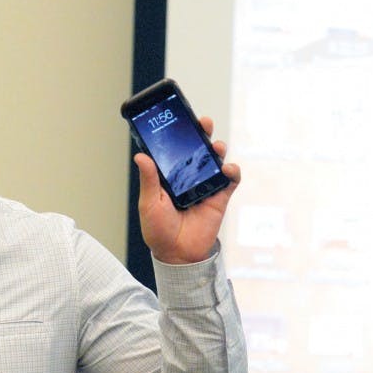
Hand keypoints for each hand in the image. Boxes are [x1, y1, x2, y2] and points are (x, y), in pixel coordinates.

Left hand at [133, 116, 240, 263]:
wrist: (177, 254)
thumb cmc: (158, 230)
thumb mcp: (149, 203)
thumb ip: (149, 180)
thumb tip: (140, 156)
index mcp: (169, 176)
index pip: (175, 150)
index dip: (179, 134)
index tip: (180, 118)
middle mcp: (188, 177)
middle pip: (198, 149)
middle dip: (202, 133)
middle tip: (203, 123)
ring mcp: (205, 185)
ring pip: (215, 160)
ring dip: (217, 149)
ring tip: (215, 146)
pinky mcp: (220, 197)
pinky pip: (230, 179)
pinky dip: (232, 170)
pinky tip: (227, 168)